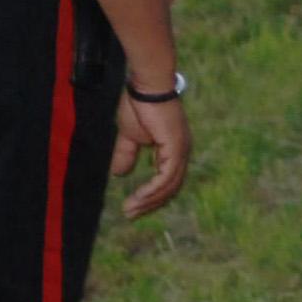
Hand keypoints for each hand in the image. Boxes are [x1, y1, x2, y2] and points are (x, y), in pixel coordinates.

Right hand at [112, 91, 191, 219]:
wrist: (145, 86)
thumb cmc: (139, 104)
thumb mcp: (129, 137)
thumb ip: (127, 155)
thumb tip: (120, 174)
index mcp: (173, 149)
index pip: (167, 181)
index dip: (151, 196)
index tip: (133, 207)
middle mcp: (181, 152)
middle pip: (170, 188)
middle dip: (149, 204)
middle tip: (130, 215)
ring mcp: (181, 151)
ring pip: (168, 187)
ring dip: (148, 201)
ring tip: (129, 210)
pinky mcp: (176, 148)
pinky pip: (166, 178)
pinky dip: (152, 191)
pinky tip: (138, 198)